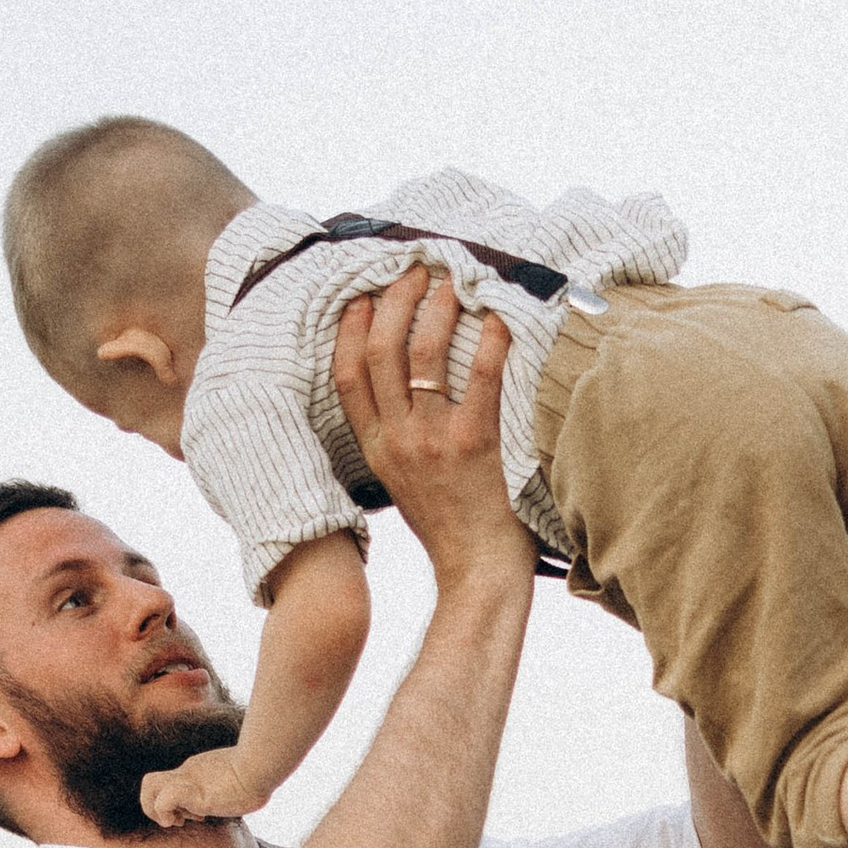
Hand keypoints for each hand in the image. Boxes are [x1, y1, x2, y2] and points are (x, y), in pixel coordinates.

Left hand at [142, 749, 262, 826]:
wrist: (261, 765)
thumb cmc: (263, 773)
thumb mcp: (248, 780)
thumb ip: (241, 786)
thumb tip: (257, 792)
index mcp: (200, 771)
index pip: (174, 783)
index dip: (178, 804)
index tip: (198, 816)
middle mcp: (189, 773)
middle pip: (152, 781)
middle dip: (153, 805)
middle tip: (177, 820)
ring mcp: (188, 781)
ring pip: (148, 786)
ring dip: (153, 809)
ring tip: (174, 821)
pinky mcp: (191, 791)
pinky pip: (162, 801)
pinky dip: (164, 814)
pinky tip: (179, 821)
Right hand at [331, 267, 534, 598]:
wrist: (477, 576)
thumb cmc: (450, 529)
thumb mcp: (403, 484)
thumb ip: (396, 439)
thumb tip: (404, 394)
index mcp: (377, 449)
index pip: (347, 373)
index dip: (352, 326)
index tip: (363, 295)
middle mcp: (398, 441)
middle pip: (381, 350)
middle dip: (396, 300)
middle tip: (417, 272)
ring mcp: (434, 442)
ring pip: (424, 354)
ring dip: (439, 309)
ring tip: (455, 282)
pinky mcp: (475, 447)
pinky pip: (481, 379)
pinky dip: (491, 342)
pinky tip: (500, 319)